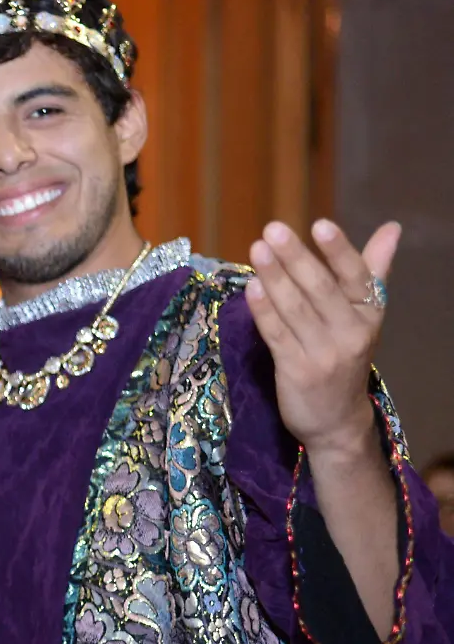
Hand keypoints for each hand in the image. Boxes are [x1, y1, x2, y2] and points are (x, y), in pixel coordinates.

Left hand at [246, 219, 401, 455]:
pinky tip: (251, 287)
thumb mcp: (364, 315)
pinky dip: (263, 311)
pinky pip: (277, 335)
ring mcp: (324, 354)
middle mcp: (351, 332)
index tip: (320, 224)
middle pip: (321, 289)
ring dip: (275, 278)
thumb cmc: (346, 356)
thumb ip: (372, 270)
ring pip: (296, 310)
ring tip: (258, 250)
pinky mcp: (297, 371)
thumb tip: (392, 228)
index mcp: (369, 313)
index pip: (356, 276)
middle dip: (296, 258)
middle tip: (272, 229)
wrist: (336, 419)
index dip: (338, 250)